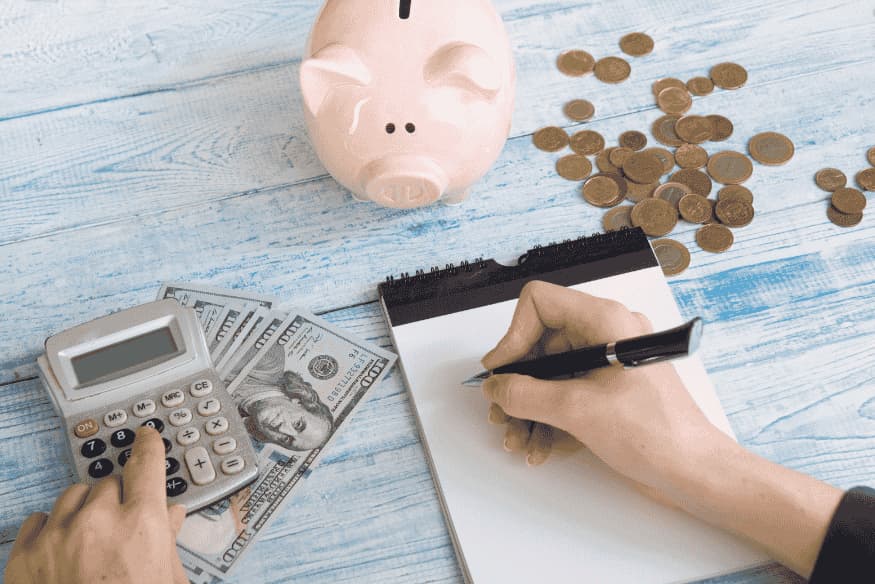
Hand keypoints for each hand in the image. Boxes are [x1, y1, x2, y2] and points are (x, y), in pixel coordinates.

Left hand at [5, 427, 188, 583]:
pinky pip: (38, 518)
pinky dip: (50, 526)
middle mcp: (99, 521)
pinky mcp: (25, 555)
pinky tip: (62, 545)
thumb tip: (172, 518)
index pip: (146, 464)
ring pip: (73, 495)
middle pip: (109, 483)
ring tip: (91, 537)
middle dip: (117, 500)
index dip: (148, 446)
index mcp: (141, 524)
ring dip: (83, 510)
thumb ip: (168, 542)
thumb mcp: (168, 580)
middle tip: (121, 525)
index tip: (146, 437)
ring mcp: (58, 536)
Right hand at [481, 280, 727, 502]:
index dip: (513, 335)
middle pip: (539, 343)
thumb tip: (495, 386)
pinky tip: (539, 448)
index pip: (539, 303)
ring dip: (528, 408)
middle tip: (501, 412)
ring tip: (517, 439)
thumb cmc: (656, 433)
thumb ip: (526, 393)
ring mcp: (607, 363)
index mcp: (605, 321)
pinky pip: (565, 394)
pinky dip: (548, 419)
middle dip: (517, 382)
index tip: (502, 371)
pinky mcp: (608, 391)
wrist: (694, 472)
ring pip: (549, 374)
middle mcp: (605, 334)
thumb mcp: (577, 410)